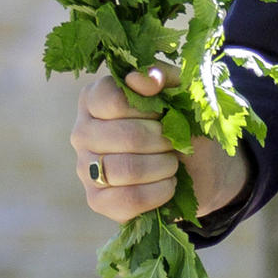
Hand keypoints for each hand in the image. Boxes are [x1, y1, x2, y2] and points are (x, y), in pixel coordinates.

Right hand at [70, 64, 244, 225]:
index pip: (113, 100)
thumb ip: (162, 76)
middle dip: (163, 140)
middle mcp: (82, 132)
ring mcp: (85, 168)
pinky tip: (168, 185)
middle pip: (126, 136)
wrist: (196, 170)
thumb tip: (144, 79)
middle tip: (174, 142)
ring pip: (126, 169)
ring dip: (163, 166)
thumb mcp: (179, 93)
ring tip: (172, 163)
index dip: (149, 108)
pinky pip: (129, 199)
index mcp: (94, 98)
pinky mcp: (96, 200)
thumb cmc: (181, 124)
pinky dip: (158, 192)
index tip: (166, 112)